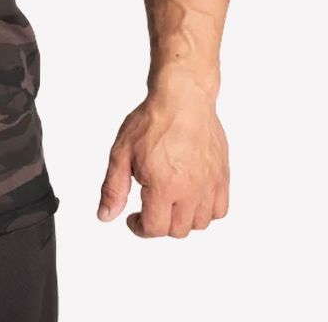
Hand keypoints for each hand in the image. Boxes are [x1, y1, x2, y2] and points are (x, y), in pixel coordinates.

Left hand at [96, 81, 229, 237]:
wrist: (182, 97)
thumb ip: (113, 187)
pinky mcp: (222, 176)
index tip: (133, 219)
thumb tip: (106, 215)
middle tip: (150, 207)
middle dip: (159, 223)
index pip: (154, 228)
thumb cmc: (152, 120)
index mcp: (163, 185)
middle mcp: (190, 189)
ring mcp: (209, 184)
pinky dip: (206, 211)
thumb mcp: (121, 152)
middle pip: (177, 230)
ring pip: (200, 223)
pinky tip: (192, 197)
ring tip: (169, 201)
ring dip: (182, 219)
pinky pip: (220, 209)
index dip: (139, 228)